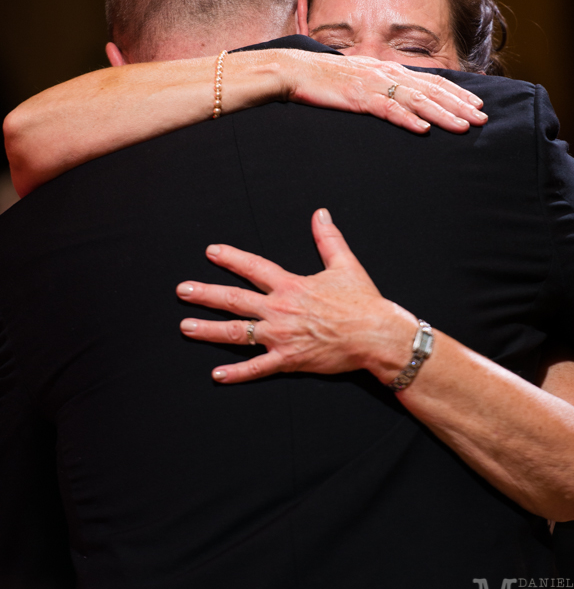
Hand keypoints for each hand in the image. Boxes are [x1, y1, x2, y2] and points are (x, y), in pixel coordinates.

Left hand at [177, 208, 416, 383]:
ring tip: (185, 326)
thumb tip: (320, 214)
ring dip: (209, 330)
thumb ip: (328, 238)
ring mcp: (281, 336)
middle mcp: (280, 309)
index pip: (253, 267)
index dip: (231, 258)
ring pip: (238, 332)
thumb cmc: (363, 301)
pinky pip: (257, 368)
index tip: (211, 252)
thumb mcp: (344, 264)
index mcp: (291, 285)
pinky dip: (237, 373)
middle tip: (183, 291)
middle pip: (235, 299)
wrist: (375, 335)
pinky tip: (217, 374)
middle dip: (206, 294)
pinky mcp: (289, 360)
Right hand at [229, 48, 486, 134]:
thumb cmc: (323, 79)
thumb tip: (402, 101)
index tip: (477, 105)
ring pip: (416, 100)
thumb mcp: (359, 80)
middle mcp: (385, 72)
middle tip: (483, 119)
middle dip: (459, 105)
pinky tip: (423, 130)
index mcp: (387, 68)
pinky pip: (387, 109)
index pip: (430, 80)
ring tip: (463, 127)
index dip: (457, 93)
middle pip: (431, 90)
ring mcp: (372, 84)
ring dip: (442, 114)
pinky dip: (406, 119)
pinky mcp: (356, 97)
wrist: (291, 70)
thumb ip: (381, 87)